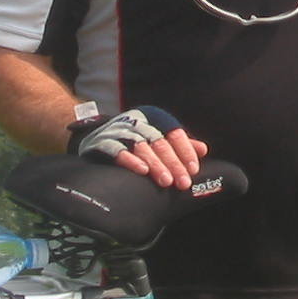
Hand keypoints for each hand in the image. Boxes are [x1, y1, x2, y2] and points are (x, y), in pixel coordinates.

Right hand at [70, 106, 208, 188]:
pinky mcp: (101, 142)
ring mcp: (118, 130)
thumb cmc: (133, 140)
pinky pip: (117, 150)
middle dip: (173, 163)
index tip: (194, 169)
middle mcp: (136, 120)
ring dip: (156, 164)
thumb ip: (178, 144)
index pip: (174, 132)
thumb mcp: (157, 138)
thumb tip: (204, 150)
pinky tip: (142, 171)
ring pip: (141, 146)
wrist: (93, 138)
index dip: (185, 150)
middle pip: (159, 141)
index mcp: (153, 116)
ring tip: (166, 181)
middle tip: (183, 182)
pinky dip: (130, 160)